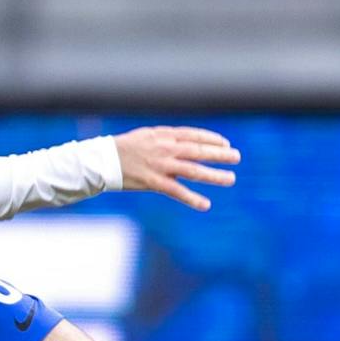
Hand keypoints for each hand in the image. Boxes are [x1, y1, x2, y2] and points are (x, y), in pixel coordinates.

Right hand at [113, 126, 239, 209]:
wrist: (102, 160)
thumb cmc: (123, 148)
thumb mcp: (146, 136)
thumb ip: (166, 139)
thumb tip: (183, 143)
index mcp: (164, 136)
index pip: (194, 135)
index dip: (212, 139)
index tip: (225, 143)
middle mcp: (166, 149)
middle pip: (199, 151)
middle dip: (220, 154)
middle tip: (237, 157)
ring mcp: (161, 166)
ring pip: (194, 170)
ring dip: (214, 175)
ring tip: (231, 178)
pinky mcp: (154, 182)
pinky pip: (177, 191)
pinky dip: (192, 198)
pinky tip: (205, 204)